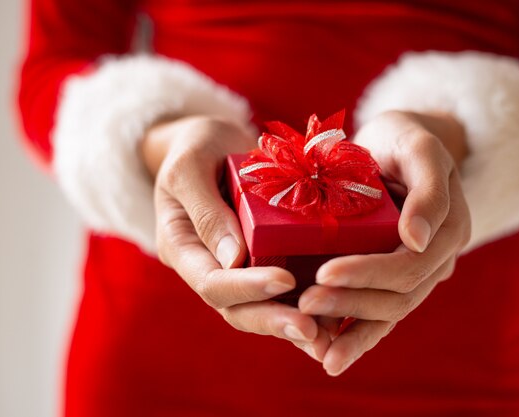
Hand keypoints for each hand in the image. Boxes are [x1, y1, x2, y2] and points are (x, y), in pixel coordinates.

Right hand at [141, 115, 330, 355]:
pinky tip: (336, 316)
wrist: (210, 144)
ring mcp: (235, 268)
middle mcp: (208, 266)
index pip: (212, 282)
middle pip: (237, 309)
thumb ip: (206, 209)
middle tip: (313, 330)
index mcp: (182, 247)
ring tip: (330, 335)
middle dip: (275, 320)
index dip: (247, 287)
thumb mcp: (190, 166)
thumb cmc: (195, 146)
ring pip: (261, 308)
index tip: (285, 280)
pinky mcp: (260, 261)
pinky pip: (281, 291)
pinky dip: (306, 305)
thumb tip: (233, 259)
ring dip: (294, 323)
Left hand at [299, 110, 471, 375]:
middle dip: (351, 303)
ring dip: (353, 331)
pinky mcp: (395, 277)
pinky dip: (358, 336)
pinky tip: (330, 356)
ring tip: (317, 349)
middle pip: (398, 295)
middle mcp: (437, 258)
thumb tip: (418, 240)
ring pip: (390, 312)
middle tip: (305, 304)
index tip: (324, 273)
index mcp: (448, 229)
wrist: (400, 146)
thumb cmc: (405, 140)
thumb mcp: (418, 148)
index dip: (368, 272)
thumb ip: (428, 190)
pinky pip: (381, 313)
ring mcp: (417, 272)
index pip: (410, 263)